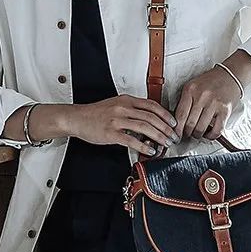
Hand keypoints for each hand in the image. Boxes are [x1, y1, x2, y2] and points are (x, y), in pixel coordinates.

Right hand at [62, 96, 177, 157]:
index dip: (165, 115)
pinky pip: (131, 140)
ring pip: (144, 127)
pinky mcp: (111, 133)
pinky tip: (150, 151)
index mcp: (126, 100)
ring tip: (165, 144)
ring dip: (158, 137)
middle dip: (165, 128)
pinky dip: (143, 146)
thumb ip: (132, 110)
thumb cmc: (95, 113)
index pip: (152, 105)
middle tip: (173, 137)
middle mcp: (123, 108)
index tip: (173, 123)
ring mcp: (117, 120)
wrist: (77, 118)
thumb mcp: (116, 105)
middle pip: (151, 117)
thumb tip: (149, 121)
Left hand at [173, 65, 243, 141]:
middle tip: (188, 134)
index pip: (180, 115)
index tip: (176, 134)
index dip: (177, 129)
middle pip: (189, 124)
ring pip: (201, 128)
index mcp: (190, 90)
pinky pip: (216, 130)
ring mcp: (214, 103)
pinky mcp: (225, 110)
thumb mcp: (193, 86)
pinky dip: (211, 136)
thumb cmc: (211, 82)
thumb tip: (177, 122)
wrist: (231, 75)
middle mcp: (202, 96)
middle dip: (187, 133)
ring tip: (198, 133)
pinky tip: (209, 134)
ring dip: (198, 135)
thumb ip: (185, 101)